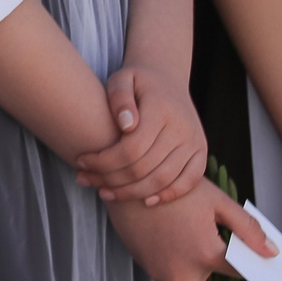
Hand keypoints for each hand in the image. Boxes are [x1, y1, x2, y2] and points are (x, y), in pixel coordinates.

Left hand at [74, 65, 207, 205]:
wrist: (167, 79)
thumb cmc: (136, 81)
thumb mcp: (121, 79)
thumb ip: (119, 97)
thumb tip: (126, 125)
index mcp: (161, 110)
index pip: (130, 149)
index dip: (103, 161)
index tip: (80, 161)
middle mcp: (182, 128)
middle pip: (144, 168)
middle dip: (110, 179)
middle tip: (85, 180)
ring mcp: (194, 142)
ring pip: (162, 179)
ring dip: (131, 192)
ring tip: (105, 193)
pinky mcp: (201, 152)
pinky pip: (189, 181)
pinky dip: (168, 195)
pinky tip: (145, 202)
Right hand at [106, 177, 271, 280]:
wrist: (128, 181)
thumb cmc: (173, 189)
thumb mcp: (217, 201)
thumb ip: (247, 229)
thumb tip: (270, 253)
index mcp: (206, 256)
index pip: (239, 278)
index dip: (250, 270)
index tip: (251, 266)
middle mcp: (181, 274)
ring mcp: (160, 274)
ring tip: (193, 247)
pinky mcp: (145, 267)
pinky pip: (167, 279)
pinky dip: (177, 270)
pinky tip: (176, 241)